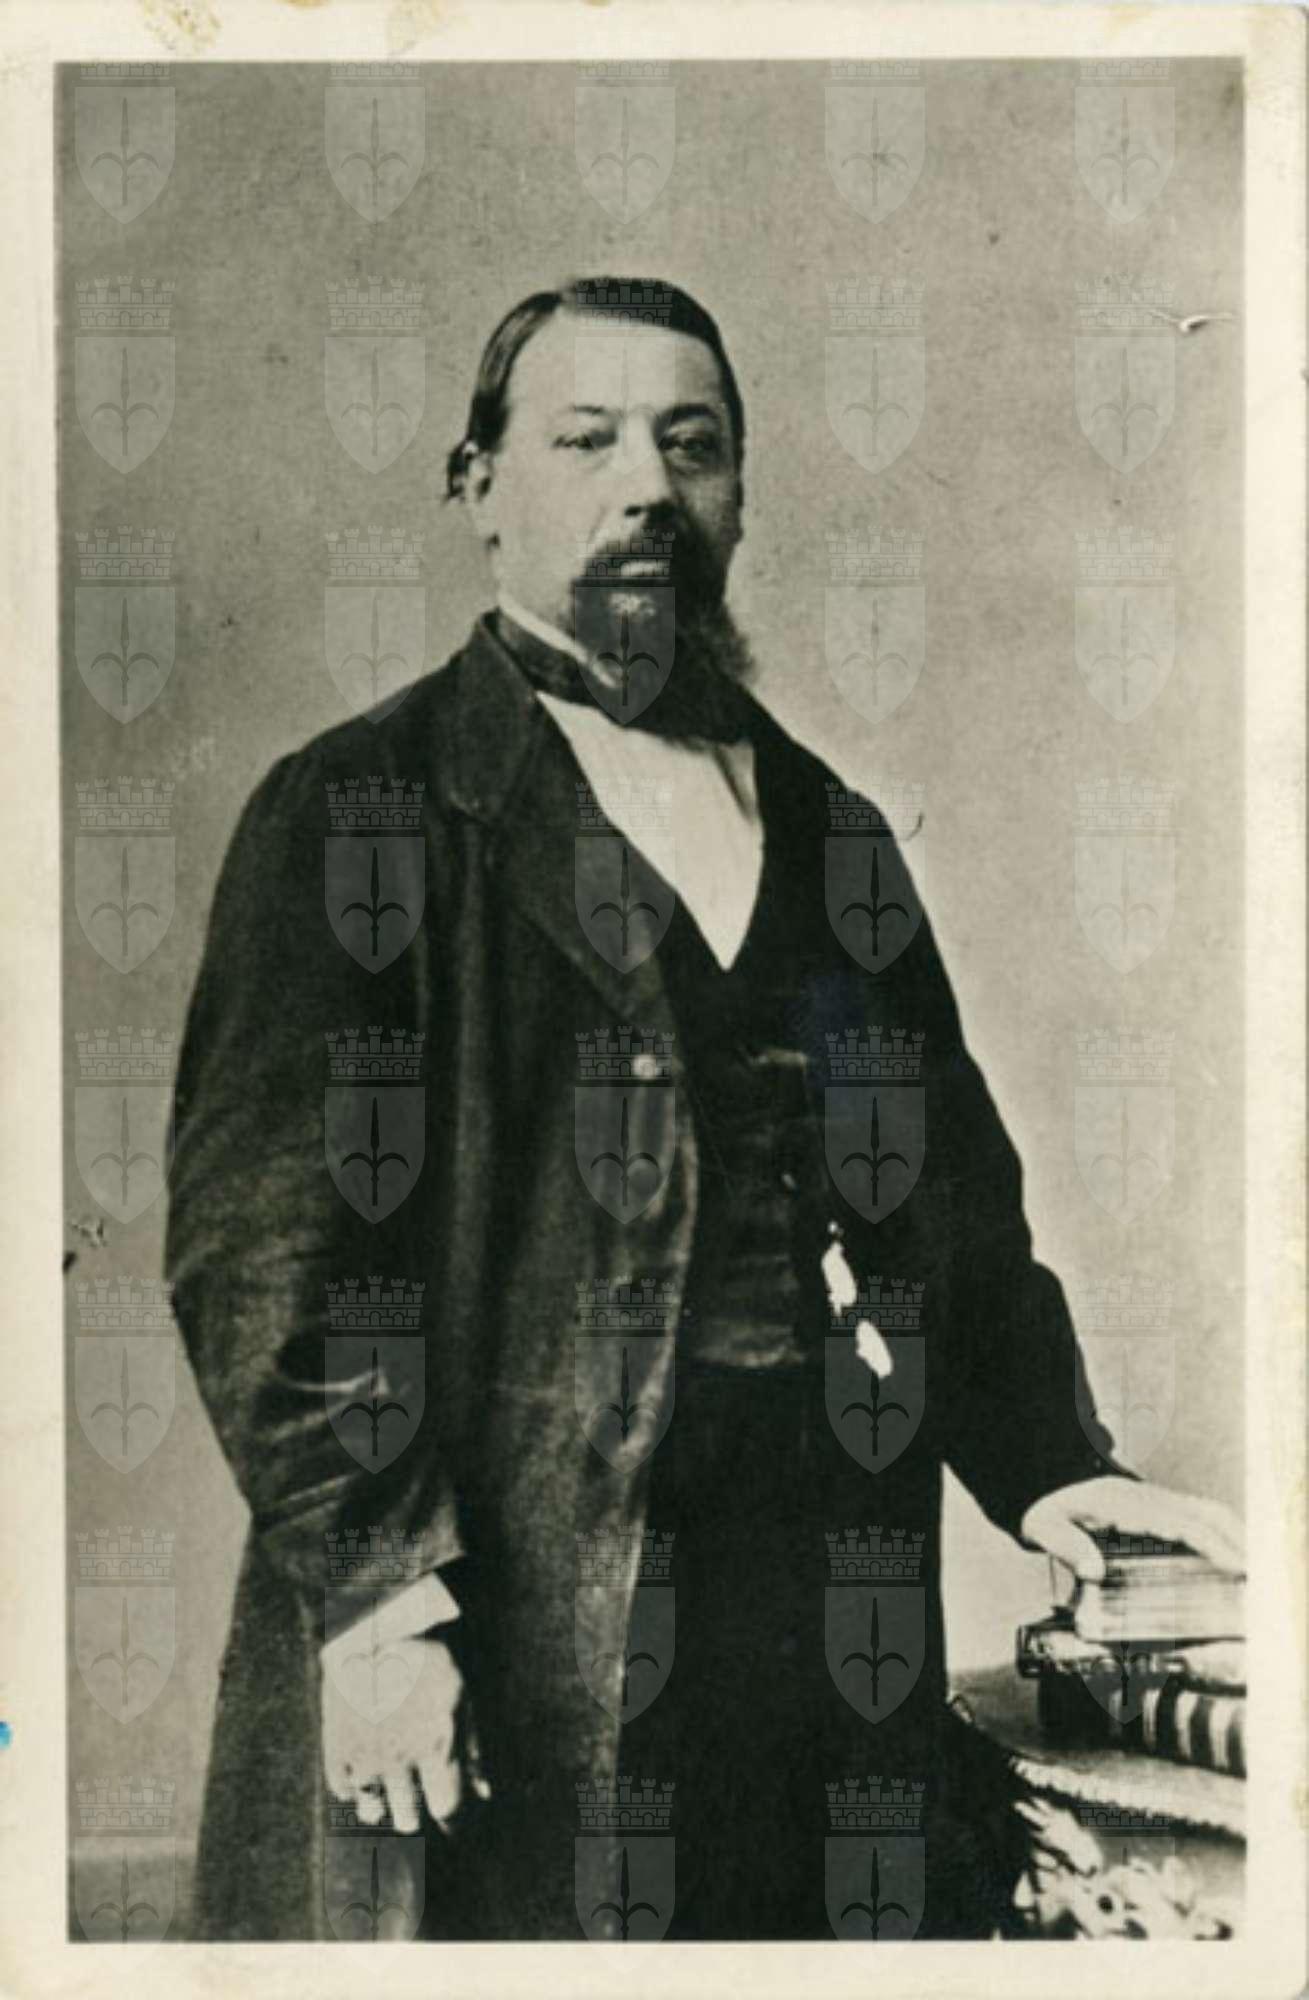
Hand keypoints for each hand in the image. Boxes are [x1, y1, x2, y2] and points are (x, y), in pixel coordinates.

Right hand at [322, 1632, 484, 1833]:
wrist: (377, 1622)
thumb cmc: (429, 1658)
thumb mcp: (462, 1697)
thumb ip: (473, 1748)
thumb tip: (485, 1794)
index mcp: (437, 1745)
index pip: (448, 1808)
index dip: (452, 1821)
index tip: (449, 1821)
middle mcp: (401, 1757)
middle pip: (408, 1815)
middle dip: (413, 1816)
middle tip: (413, 1811)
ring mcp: (364, 1751)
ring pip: (372, 1807)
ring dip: (382, 1808)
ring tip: (385, 1804)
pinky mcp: (336, 1741)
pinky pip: (341, 1785)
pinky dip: (351, 1790)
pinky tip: (359, 1783)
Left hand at [1019, 1474, 1244, 1580]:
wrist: (1041, 1479)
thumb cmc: (1044, 1509)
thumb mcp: (1043, 1526)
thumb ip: (1065, 1546)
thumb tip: (1093, 1571)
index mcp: (1123, 1504)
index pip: (1178, 1524)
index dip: (1210, 1544)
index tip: (1235, 1564)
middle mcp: (1144, 1499)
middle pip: (1202, 1514)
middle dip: (1235, 1541)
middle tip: (1258, 1574)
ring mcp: (1152, 1499)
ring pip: (1203, 1510)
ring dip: (1232, 1533)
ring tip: (1253, 1565)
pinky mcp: (1155, 1506)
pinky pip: (1195, 1514)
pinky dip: (1220, 1530)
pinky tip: (1231, 1552)